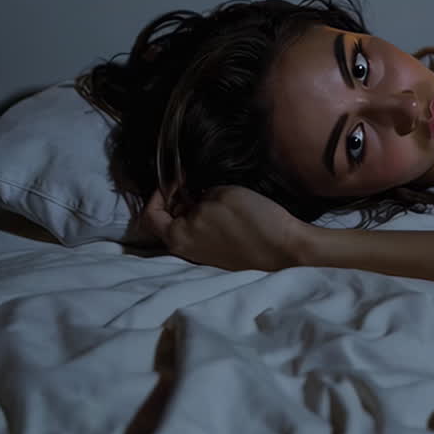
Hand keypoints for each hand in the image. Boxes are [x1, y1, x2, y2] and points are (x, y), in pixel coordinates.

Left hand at [143, 185, 310, 270]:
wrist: (283, 249)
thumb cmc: (250, 221)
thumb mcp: (220, 194)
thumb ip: (199, 194)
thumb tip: (194, 196)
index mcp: (177, 236)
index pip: (150, 215)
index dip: (159, 192)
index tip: (177, 178)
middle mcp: (184, 250)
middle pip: (166, 222)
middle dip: (175, 199)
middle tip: (191, 181)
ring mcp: (201, 255)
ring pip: (185, 228)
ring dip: (190, 209)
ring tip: (207, 191)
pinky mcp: (218, 256)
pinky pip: (201, 234)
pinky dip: (204, 219)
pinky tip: (220, 207)